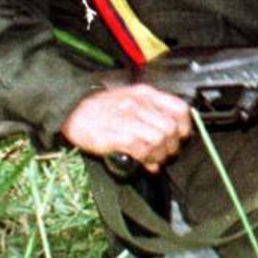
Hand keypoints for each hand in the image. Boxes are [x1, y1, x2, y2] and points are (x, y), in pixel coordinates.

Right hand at [61, 83, 192, 171]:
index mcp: (146, 94)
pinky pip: (141, 149)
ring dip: (160, 154)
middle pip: (171, 128)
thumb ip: (151, 113)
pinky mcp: (116, 135)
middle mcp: (139, 104)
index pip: (179, 108)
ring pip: (159, 139)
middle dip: (172, 146)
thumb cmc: (102, 108)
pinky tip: (144, 163)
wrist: (73, 110)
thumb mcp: (131, 99)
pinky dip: (146, 159)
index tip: (180, 137)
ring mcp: (127, 119)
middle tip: (165, 154)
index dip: (185, 127)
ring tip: (154, 159)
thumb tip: (170, 134)